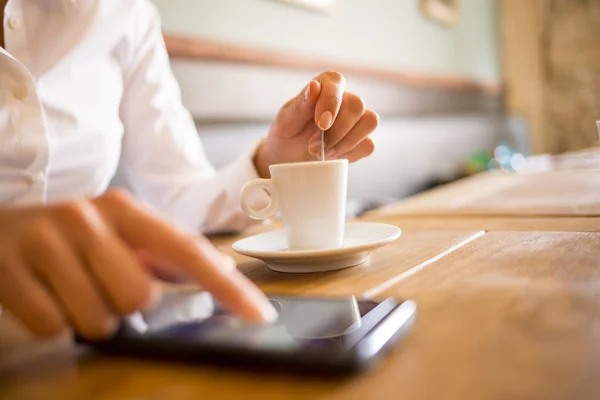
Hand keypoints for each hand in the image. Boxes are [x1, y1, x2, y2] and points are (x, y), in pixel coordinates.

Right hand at [0, 190, 275, 338]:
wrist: (1, 227)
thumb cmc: (71, 237)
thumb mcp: (118, 233)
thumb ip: (164, 254)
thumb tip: (220, 271)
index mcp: (126, 211)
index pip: (189, 252)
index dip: (228, 287)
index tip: (259, 314)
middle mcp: (88, 218)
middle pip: (139, 297)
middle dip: (124, 306)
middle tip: (100, 287)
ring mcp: (46, 241)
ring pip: (97, 319)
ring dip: (88, 317)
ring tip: (70, 289)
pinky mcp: (7, 269)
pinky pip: (51, 327)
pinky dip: (52, 323)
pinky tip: (44, 295)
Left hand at [254, 71, 378, 176]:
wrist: (289, 160)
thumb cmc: (287, 135)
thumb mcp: (286, 121)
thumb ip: (301, 105)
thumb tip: (315, 85)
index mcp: (324, 86)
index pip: (336, 84)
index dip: (331, 103)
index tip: (321, 124)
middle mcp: (344, 99)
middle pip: (357, 106)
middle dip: (336, 131)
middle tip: (313, 146)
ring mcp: (356, 120)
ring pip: (369, 122)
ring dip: (345, 143)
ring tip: (322, 153)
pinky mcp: (362, 140)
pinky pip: (368, 144)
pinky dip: (350, 154)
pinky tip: (332, 157)